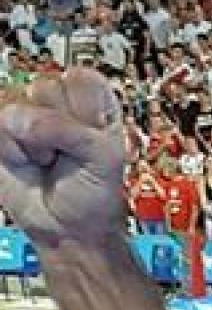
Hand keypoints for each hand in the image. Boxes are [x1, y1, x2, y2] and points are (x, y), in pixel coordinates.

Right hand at [0, 68, 126, 245]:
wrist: (67, 229)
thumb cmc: (92, 196)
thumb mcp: (103, 159)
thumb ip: (67, 128)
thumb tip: (19, 120)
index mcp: (92, 100)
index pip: (80, 80)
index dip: (82, 113)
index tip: (90, 141)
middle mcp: (58, 99)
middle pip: (44, 87)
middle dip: (55, 131)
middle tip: (64, 157)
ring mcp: (26, 112)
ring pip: (14, 104)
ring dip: (30, 143)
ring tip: (45, 160)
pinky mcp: (0, 128)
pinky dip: (8, 149)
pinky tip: (25, 161)